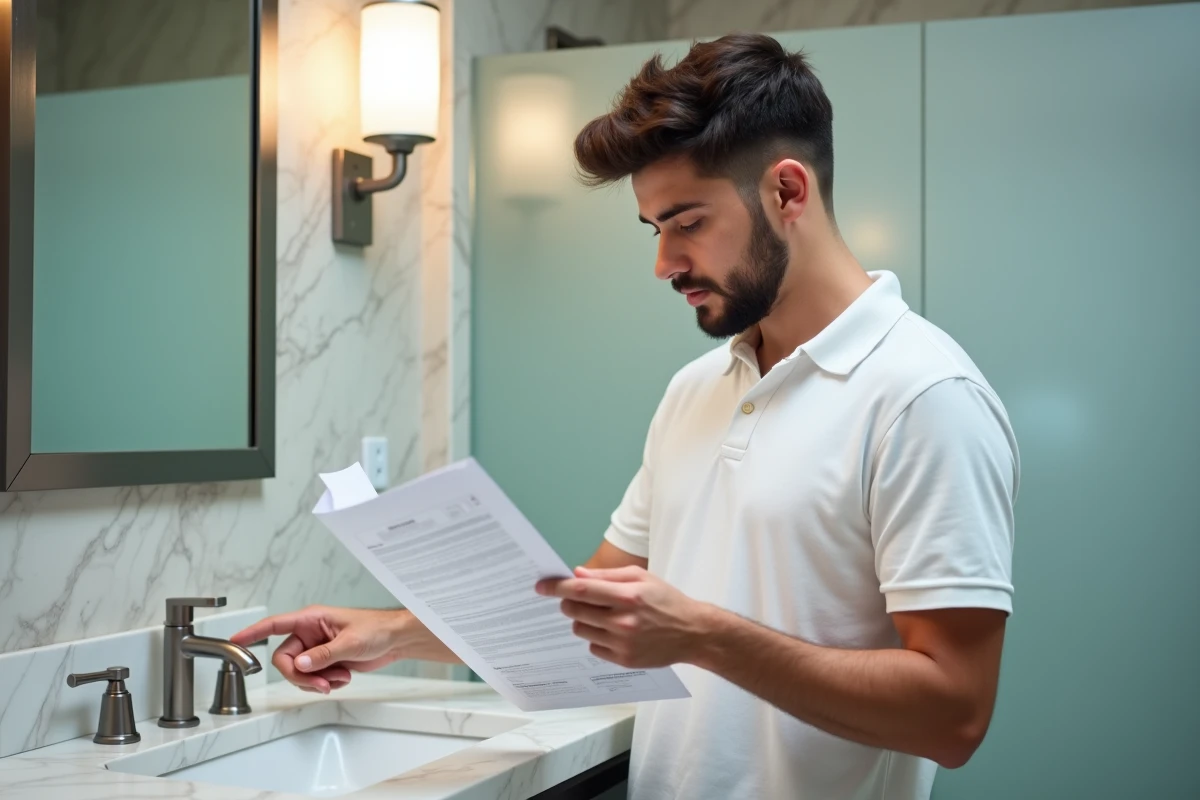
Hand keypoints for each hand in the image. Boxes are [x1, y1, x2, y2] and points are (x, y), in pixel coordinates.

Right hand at [231, 606, 457, 693]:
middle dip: (302, 677)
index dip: (253, 633)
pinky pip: (313, 679)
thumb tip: (300, 665)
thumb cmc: (377, 629)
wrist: (395, 641)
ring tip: (340, 678)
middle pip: (285, 661)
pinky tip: (344, 677)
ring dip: (318, 681)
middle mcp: (309, 634)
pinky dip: (327, 683)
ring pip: (299, 673)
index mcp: (311, 619)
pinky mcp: (325, 662)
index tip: (234, 640)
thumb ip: (323, 655)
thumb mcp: (349, 642)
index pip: (275, 625)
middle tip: (323, 685)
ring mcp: (316, 649)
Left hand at [535, 566, 714, 668]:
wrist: (692, 632)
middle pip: (575, 611)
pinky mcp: (624, 660)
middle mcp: (623, 621)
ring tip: (601, 615)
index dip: (557, 587)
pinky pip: (593, 647)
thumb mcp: (641, 577)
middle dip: (569, 603)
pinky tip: (612, 631)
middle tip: (575, 599)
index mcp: (627, 596)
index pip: (581, 591)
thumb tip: (577, 574)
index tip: (541, 586)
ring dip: (583, 620)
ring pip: (581, 630)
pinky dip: (596, 637)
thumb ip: (608, 576)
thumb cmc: (666, 600)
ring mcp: (623, 643)